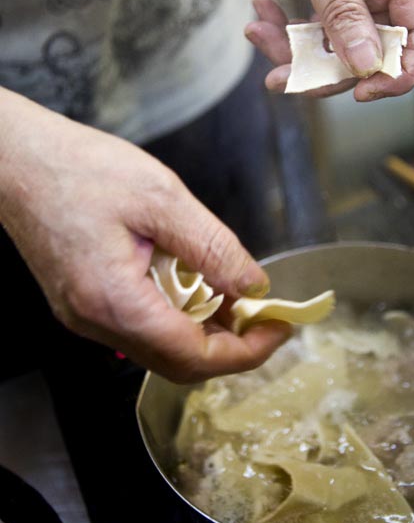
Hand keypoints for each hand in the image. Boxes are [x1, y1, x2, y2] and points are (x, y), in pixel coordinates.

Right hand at [0, 91, 288, 381]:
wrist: (18, 160)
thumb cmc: (80, 169)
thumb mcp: (161, 197)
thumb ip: (212, 246)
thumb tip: (253, 285)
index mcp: (115, 301)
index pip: (194, 356)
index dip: (246, 351)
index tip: (278, 328)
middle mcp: (96, 322)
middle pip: (177, 362)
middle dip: (229, 345)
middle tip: (262, 314)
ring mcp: (84, 316)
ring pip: (159, 347)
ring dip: (204, 330)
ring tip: (234, 294)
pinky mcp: (81, 302)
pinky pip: (139, 326)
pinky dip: (177, 315)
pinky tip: (194, 283)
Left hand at [248, 0, 413, 100]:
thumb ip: (342, 10)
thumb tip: (365, 64)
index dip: (400, 71)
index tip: (360, 90)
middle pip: (372, 50)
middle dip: (325, 69)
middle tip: (281, 75)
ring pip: (339, 47)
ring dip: (296, 51)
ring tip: (257, 31)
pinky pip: (319, 30)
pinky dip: (288, 32)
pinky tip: (260, 14)